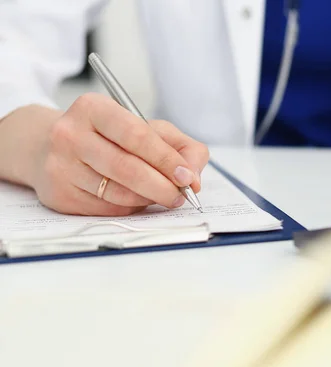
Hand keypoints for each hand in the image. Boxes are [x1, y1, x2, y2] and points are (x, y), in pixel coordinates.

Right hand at [29, 93, 208, 215]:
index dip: (166, 159)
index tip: (187, 176)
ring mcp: (61, 166)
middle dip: (162, 186)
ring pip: (118, 193)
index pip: (136, 135)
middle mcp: (70, 135)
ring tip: (161, 195)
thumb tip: (193, 176)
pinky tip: (134, 198)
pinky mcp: (60, 195)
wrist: (51, 147)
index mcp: (93, 109)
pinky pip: (107, 209)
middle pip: (127, 168)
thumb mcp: (147, 128)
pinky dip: (129, 207)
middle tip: (180, 195)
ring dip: (148, 199)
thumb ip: (180, 146)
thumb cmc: (109, 136)